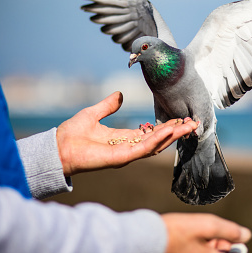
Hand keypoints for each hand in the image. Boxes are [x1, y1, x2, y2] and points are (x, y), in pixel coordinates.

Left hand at [56, 91, 197, 175]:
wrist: (58, 147)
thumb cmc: (72, 133)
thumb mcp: (93, 113)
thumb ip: (108, 105)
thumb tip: (119, 94)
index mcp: (123, 138)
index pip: (150, 133)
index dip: (166, 126)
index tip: (179, 119)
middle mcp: (128, 147)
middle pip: (158, 139)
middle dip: (176, 131)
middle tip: (193, 123)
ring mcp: (126, 153)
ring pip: (156, 145)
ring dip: (173, 135)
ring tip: (188, 126)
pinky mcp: (121, 157)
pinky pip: (144, 148)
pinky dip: (158, 140)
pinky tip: (169, 131)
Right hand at [157, 213, 251, 252]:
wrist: (145, 243)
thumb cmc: (176, 232)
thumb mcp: (207, 225)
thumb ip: (230, 231)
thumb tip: (246, 236)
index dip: (234, 245)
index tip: (221, 233)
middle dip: (219, 245)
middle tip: (206, 231)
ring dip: (206, 248)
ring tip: (193, 233)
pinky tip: (183, 241)